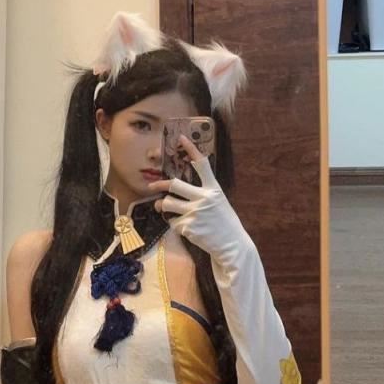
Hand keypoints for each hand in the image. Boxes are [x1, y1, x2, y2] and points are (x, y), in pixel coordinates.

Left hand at [147, 134, 250, 264]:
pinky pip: (172, 222)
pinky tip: (183, 227)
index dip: (191, 150)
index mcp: (214, 189)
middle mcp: (204, 198)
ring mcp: (195, 213)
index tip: (181, 138)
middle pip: (174, 185)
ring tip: (162, 208)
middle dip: (160, 185)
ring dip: (162, 206)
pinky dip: (174, 224)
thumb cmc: (224, 223)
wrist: (232, 246)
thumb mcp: (219, 202)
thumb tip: (178, 191)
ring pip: (167, 204)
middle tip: (152, 186)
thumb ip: (202, 194)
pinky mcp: (188, 227)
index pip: (202, 164)